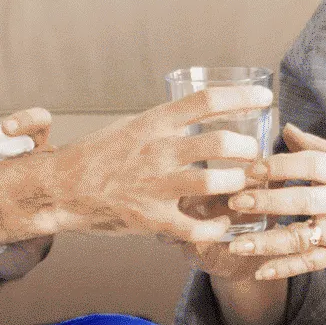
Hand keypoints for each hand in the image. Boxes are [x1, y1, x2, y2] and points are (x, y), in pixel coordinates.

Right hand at [47, 85, 267, 244]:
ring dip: (238, 183)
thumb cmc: (96, 157)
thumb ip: (166, 123)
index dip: (243, 97)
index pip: (207, 100)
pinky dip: (218, 227)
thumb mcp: (132, 127)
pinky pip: (197, 227)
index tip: (265, 98)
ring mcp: (156, 186)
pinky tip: (223, 224)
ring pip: (216, 181)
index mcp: (154, 123)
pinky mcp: (152, 218)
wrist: (60, 188)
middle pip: (221, 141)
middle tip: (253, 153)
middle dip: (248, 148)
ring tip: (243, 185)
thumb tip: (202, 112)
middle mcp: (158, 151)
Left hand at [212, 124, 325, 289]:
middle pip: (300, 202)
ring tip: (236, 244)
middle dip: (266, 202)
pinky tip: (260, 271)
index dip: (279, 164)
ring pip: (301, 238)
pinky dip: (286, 269)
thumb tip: (286, 129)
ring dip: (267, 243)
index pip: (309, 165)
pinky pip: (311, 264)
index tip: (251, 165)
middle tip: (233, 201)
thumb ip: (318, 147)